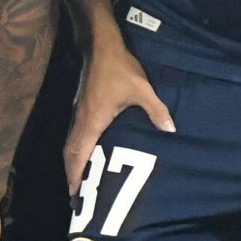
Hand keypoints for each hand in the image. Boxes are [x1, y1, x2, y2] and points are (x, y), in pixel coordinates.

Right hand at [64, 43, 173, 186]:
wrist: (100, 46)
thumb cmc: (119, 68)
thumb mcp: (141, 89)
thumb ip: (156, 111)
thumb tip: (171, 130)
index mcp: (93, 120)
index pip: (79, 153)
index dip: (76, 174)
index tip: (74, 193)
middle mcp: (81, 119)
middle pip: (70, 152)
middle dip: (71, 173)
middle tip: (75, 194)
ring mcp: (79, 112)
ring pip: (70, 143)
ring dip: (73, 162)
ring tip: (79, 179)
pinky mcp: (82, 106)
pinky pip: (75, 134)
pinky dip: (76, 149)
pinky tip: (85, 153)